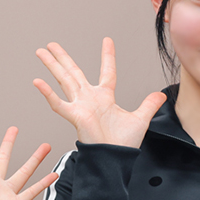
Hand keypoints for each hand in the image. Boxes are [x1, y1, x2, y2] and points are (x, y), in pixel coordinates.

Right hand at [34, 38, 166, 146]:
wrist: (115, 158)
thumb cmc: (124, 144)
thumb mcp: (140, 119)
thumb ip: (149, 105)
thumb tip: (162, 95)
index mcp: (105, 97)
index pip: (107, 72)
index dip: (107, 56)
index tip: (107, 40)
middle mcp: (90, 98)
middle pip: (74, 72)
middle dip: (63, 58)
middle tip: (52, 44)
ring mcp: (81, 106)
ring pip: (64, 80)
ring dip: (53, 65)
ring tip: (41, 52)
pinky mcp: (75, 116)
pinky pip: (59, 104)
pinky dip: (48, 94)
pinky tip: (38, 82)